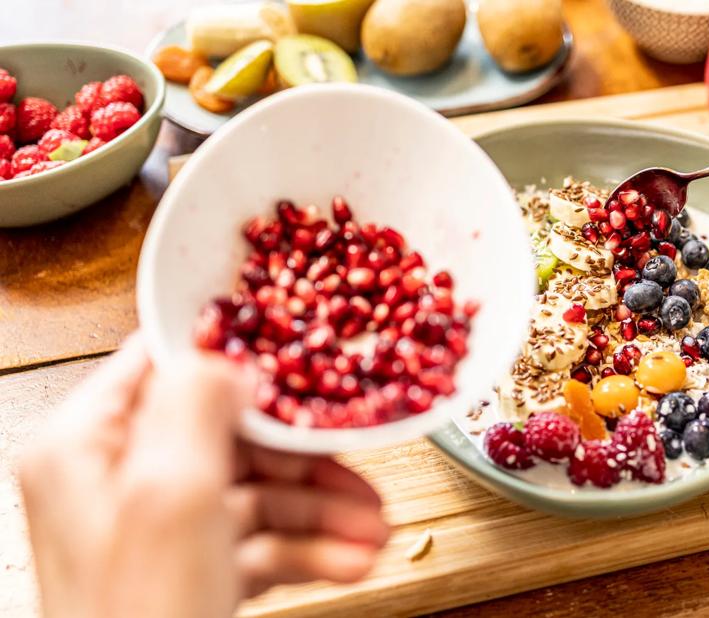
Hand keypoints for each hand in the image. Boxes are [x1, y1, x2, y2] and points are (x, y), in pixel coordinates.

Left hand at [19, 335, 388, 617]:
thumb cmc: (139, 615)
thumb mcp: (171, 494)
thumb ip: (197, 404)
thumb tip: (231, 355)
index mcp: (89, 445)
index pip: (169, 366)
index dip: (241, 359)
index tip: (304, 362)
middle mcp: (120, 479)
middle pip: (234, 436)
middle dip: (309, 460)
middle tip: (362, 467)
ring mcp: (160, 529)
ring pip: (259, 494)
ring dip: (325, 510)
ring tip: (376, 531)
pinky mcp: (193, 570)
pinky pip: (262, 543)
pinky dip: (310, 550)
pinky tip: (352, 561)